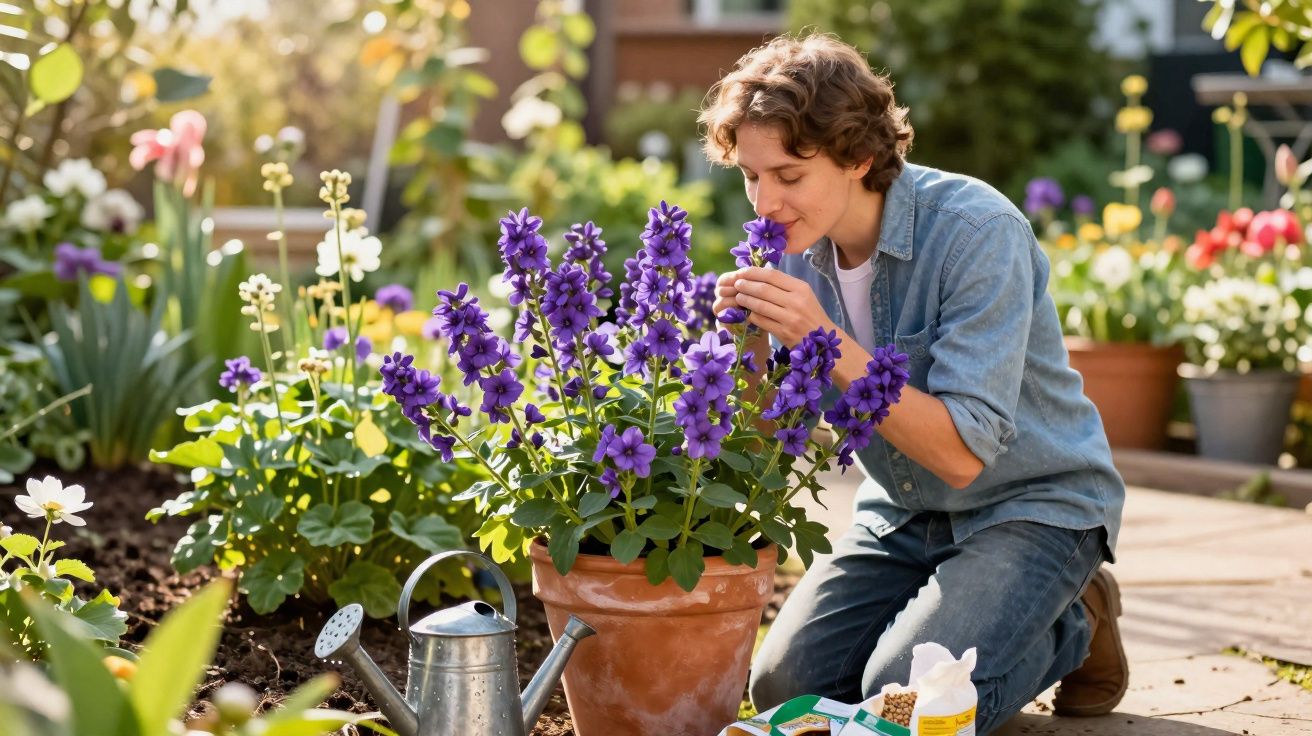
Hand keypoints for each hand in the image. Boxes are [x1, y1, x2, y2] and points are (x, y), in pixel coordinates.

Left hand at [713, 267, 834, 345]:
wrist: (823, 342)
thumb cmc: (810, 315)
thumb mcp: (804, 295)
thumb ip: (784, 286)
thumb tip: (759, 274)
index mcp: (801, 288)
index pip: (772, 275)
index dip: (753, 272)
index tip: (742, 272)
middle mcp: (796, 302)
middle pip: (763, 289)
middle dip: (746, 285)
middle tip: (736, 284)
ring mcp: (790, 318)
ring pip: (760, 305)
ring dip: (745, 300)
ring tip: (739, 297)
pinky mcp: (783, 333)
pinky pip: (761, 321)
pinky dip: (752, 315)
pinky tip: (748, 313)